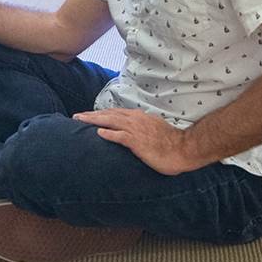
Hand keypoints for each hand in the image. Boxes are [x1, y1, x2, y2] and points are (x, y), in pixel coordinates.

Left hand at [72, 108, 201, 175]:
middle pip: (108, 115)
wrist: (184, 148)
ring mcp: (136, 130)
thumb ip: (141, 128)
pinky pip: (120, 136)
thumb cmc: (170, 142)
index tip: (88, 115)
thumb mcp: (153, 130)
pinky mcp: (137, 141)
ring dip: (94, 120)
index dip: (100, 114)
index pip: (115, 113)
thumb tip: (132, 131)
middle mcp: (135, 120)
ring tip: (80, 120)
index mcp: (138, 117)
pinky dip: (108, 134)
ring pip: (110, 121)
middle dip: (91, 115)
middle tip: (76, 116)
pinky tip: (98, 134)